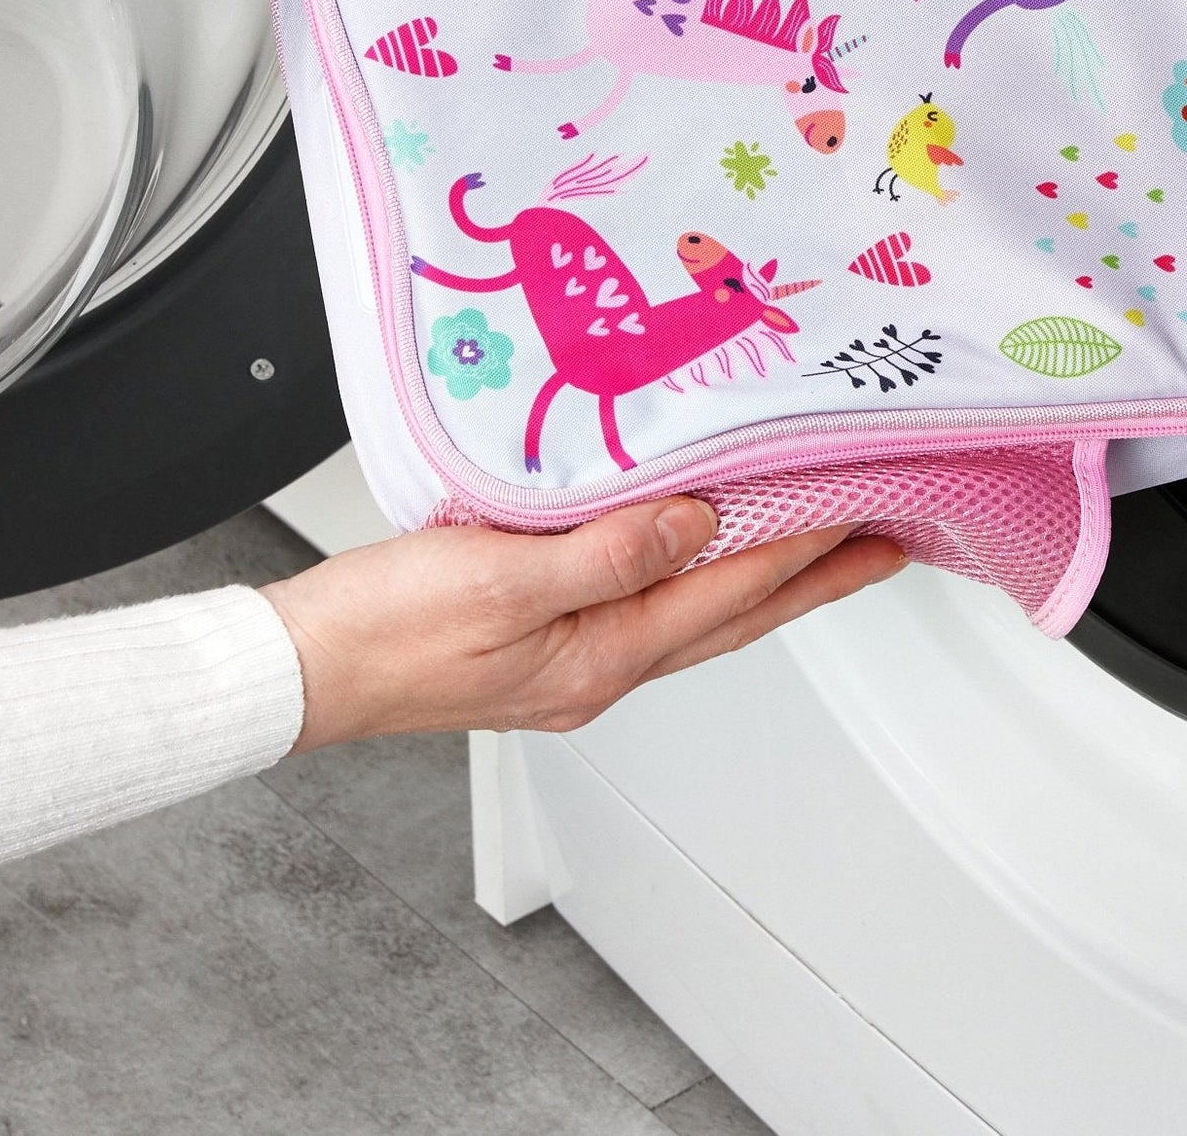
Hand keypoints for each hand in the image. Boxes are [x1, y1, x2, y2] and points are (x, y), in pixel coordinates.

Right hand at [259, 499, 904, 750]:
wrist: (303, 668)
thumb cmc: (384, 627)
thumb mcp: (500, 576)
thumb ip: (608, 553)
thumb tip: (698, 525)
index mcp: (600, 654)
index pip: (729, 591)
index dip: (803, 549)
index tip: (865, 517)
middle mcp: (601, 668)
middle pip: (734, 616)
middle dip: (814, 580)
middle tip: (883, 546)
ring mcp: (574, 664)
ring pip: (699, 617)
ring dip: (766, 581)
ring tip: (820, 550)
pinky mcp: (542, 646)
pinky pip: (651, 610)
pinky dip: (699, 582)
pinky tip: (703, 559)